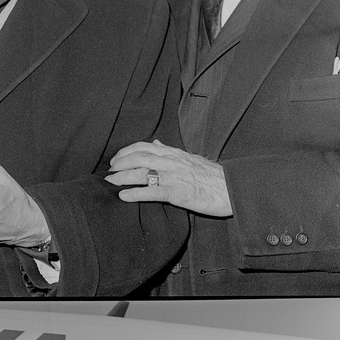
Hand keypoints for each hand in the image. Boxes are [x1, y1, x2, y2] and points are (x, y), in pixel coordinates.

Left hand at [104, 139, 232, 216]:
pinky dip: (135, 193)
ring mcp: (173, 176)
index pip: (144, 146)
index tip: (116, 157)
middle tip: (109, 171)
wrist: (230, 188)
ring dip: (123, 177)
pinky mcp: (177, 193)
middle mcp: (170, 161)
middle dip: (120, 163)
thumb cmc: (211, 175)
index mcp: (173, 153)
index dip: (126, 151)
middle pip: (138, 158)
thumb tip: (155, 143)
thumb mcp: (189, 157)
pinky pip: (152, 192)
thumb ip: (170, 151)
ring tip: (110, 182)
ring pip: (142, 173)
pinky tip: (124, 196)